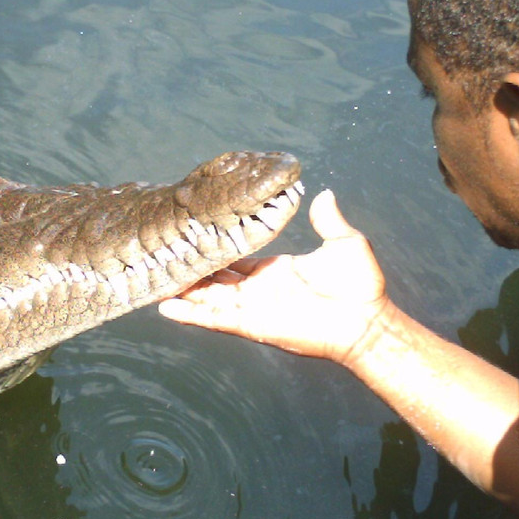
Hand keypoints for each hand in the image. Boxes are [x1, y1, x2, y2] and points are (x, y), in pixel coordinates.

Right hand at [158, 189, 390, 365]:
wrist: (366, 322)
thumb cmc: (360, 286)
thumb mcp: (344, 242)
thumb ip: (327, 220)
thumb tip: (323, 193)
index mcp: (273, 269)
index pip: (234, 257)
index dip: (212, 247)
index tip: (191, 234)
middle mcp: (258, 288)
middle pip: (213, 277)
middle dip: (189, 267)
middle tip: (161, 252)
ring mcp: (253, 307)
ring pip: (207, 296)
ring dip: (183, 289)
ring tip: (152, 278)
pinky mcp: (252, 324)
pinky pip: (214, 318)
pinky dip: (190, 313)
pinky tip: (165, 306)